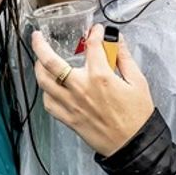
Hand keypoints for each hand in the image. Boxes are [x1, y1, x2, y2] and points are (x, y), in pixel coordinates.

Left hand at [31, 23, 154, 156]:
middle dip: (40, 45)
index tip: (96, 30)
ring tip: (40, 60)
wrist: (132, 144)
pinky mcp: (67, 118)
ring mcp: (71, 104)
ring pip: (43, 81)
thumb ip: (124, 58)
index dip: (94, 33)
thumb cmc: (137, 116)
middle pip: (51, 62)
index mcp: (100, 77)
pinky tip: (49, 86)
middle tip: (38, 37)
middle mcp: (80, 88)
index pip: (92, 46)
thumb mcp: (138, 82)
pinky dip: (45, 91)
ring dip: (38, 67)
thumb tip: (118, 41)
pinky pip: (48, 102)